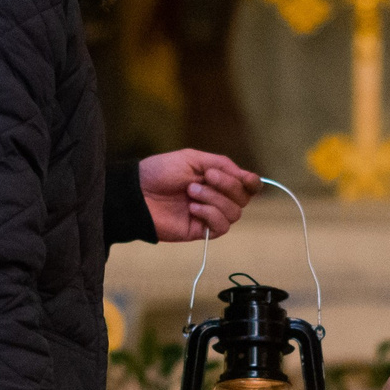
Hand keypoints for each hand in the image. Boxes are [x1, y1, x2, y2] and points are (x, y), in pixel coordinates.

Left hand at [140, 151, 259, 241]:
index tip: (245, 177)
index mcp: (217, 180)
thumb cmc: (161, 172)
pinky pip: (221, 227)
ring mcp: (210, 215)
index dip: (252, 182)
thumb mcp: (192, 158)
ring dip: (214, 199)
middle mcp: (217, 198)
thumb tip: (247, 176)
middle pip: (244, 198)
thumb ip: (222, 164)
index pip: (248, 185)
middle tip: (204, 177)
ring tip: (191, 192)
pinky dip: (210, 214)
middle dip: (227, 186)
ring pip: (234, 213)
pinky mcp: (201, 231)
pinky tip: (192, 208)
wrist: (138, 192)